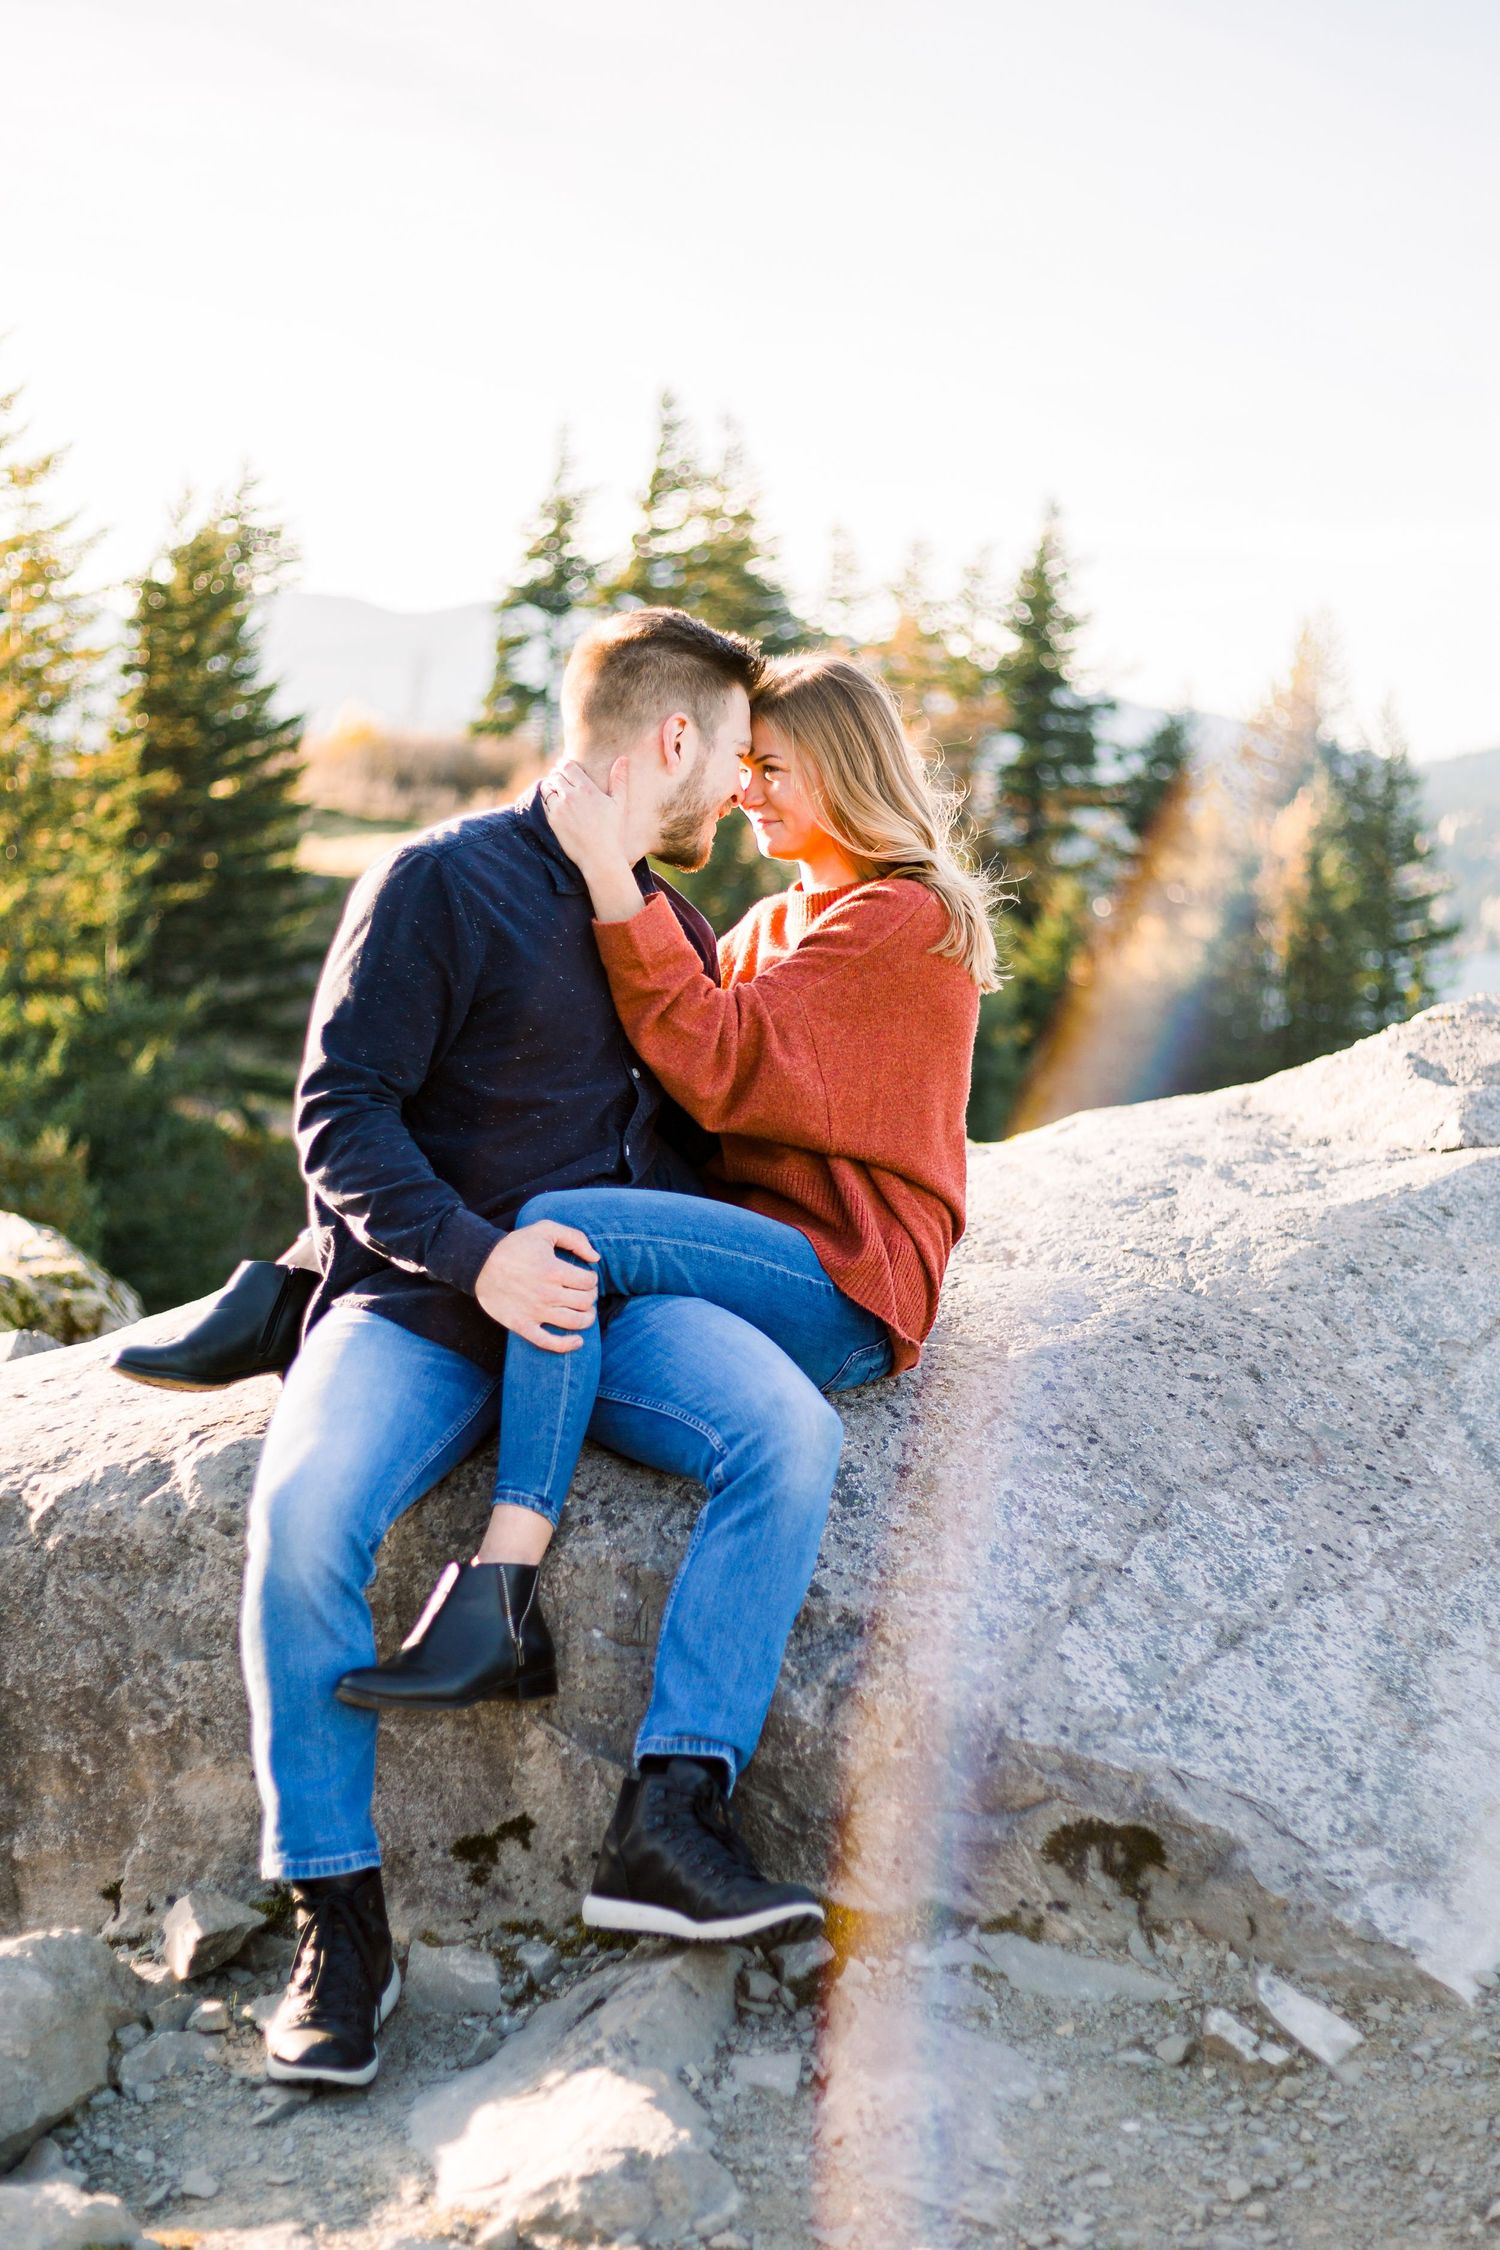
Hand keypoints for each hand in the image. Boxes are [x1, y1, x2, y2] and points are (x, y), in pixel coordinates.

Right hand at [474, 1221, 600, 1351]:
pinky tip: (577, 1341)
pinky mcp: (522, 1325)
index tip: (586, 1277)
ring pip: (575, 1323)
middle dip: (590, 1296)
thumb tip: (596, 1257)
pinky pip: (547, 1342)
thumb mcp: (544, 1230)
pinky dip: (566, 1345)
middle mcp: (548, 1294)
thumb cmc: (514, 1246)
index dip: (592, 1279)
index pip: (589, 1282)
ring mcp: (535, 1312)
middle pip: (585, 1302)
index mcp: (554, 1271)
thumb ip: (574, 1238)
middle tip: (584, 1292)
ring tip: (585, 1312)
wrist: (480, 1263)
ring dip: (587, 1318)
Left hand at [539, 756, 630, 875]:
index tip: (565, 766)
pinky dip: (547, 799)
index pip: (568, 766)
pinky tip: (553, 802)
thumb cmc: (613, 831)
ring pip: (547, 787)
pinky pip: (544, 802)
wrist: (600, 857)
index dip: (564, 764)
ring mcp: (560, 808)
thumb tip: (623, 758)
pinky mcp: (553, 820)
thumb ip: (619, 779)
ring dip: (550, 785)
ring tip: (555, 788)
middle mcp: (571, 796)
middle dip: (557, 774)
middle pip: (556, 775)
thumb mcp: (620, 804)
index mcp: (587, 789)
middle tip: (559, 776)